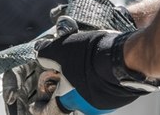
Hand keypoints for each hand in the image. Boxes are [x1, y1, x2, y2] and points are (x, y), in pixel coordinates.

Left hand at [34, 21, 159, 110]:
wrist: (123, 58)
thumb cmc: (90, 57)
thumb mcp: (59, 50)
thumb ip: (47, 55)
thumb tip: (41, 54)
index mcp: (68, 99)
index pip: (48, 110)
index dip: (40, 108)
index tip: (35, 106)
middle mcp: (86, 106)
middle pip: (71, 99)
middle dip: (67, 87)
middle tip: (66, 73)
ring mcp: (104, 103)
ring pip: (88, 93)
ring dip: (85, 81)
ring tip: (86, 62)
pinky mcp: (119, 96)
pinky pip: (104, 89)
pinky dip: (100, 79)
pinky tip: (101, 64)